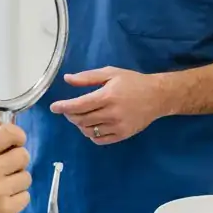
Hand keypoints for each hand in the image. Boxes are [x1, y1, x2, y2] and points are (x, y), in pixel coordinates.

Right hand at [0, 115, 30, 212]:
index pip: (8, 133)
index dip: (17, 136)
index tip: (15, 143)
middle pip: (23, 155)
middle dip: (18, 162)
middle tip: (6, 171)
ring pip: (27, 177)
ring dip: (18, 182)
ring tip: (2, 189)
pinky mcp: (8, 210)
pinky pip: (26, 196)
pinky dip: (17, 199)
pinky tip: (3, 202)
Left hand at [50, 67, 166, 144]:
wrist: (158, 96)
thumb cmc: (132, 82)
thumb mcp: (110, 73)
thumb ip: (87, 77)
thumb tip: (67, 79)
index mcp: (107, 96)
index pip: (79, 105)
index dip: (63, 107)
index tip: (54, 107)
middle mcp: (112, 113)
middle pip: (81, 119)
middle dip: (70, 115)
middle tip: (68, 110)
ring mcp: (118, 126)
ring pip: (88, 131)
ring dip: (79, 125)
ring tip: (81, 116)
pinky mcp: (123, 135)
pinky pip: (100, 140)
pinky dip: (91, 134)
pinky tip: (91, 126)